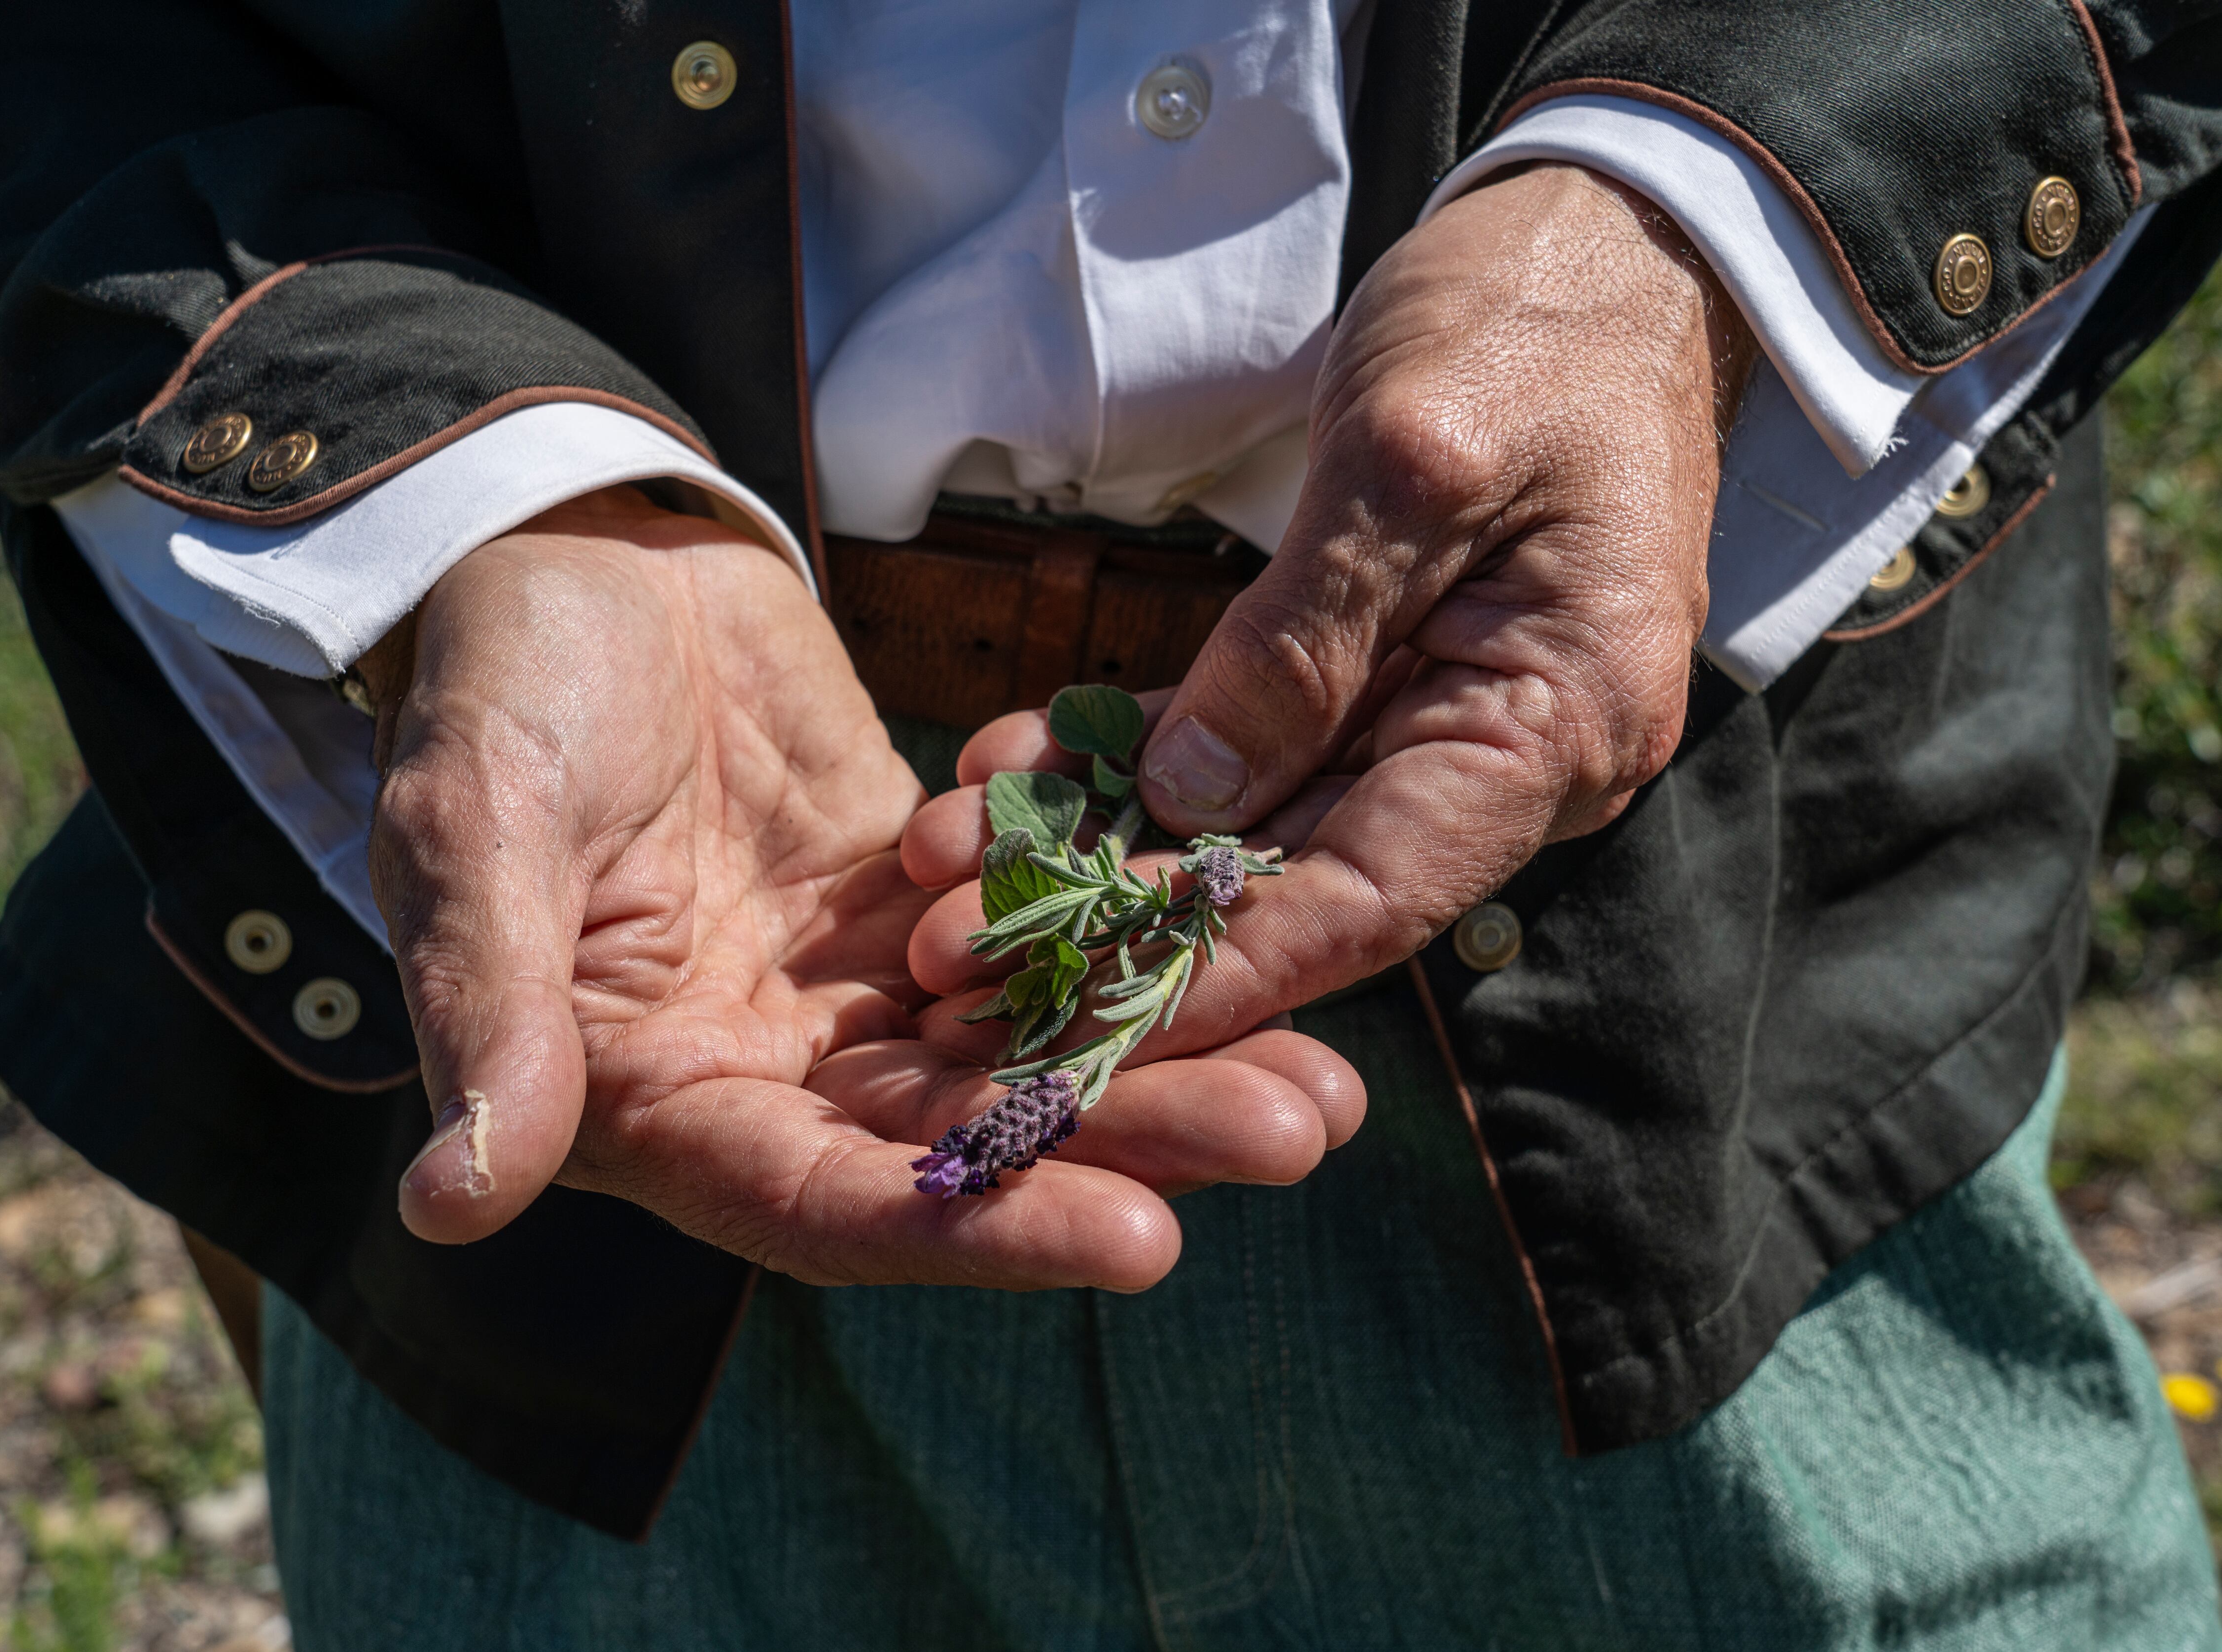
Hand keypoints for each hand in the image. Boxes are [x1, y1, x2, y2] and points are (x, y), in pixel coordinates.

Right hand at [365, 488, 1360, 1287]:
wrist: (562, 551)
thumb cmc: (490, 687)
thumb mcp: (471, 830)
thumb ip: (485, 1008)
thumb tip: (456, 1200)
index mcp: (654, 1100)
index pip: (828, 1203)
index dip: (980, 1230)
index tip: (1145, 1242)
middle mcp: (763, 1072)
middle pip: (961, 1144)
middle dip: (1125, 1144)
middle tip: (1292, 1133)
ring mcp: (845, 987)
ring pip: (1018, 1051)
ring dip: (1160, 1063)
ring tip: (1324, 1081)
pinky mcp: (907, 898)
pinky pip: (1033, 936)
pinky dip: (1128, 944)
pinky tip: (1252, 935)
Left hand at [905, 165, 1753, 1035]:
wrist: (1603, 238)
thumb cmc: (1532, 326)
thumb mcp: (1412, 462)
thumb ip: (1303, 644)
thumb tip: (1195, 800)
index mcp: (1557, 727)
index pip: (1377, 900)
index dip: (1228, 970)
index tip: (1086, 1022)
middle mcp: (1507, 753)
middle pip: (1303, 881)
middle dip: (1126, 920)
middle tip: (958, 949)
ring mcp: (1445, 712)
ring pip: (1260, 818)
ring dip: (1109, 842)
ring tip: (952, 858)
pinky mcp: (1386, 666)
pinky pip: (1255, 739)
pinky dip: (1144, 758)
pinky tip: (1023, 768)